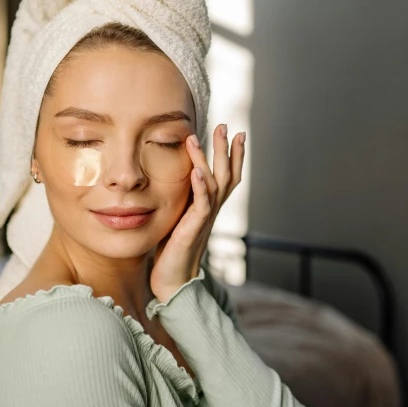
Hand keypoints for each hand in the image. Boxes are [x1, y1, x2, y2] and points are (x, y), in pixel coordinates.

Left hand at [150, 124, 245, 302]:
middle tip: (225, 127)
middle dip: (226, 150)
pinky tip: (195, 171)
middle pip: (226, 174)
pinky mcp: (194, 228)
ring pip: (214, 184)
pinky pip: (201, 204)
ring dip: (208, 160)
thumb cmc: (172, 249)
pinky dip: (200, 187)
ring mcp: (205, 218)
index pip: (227, 176)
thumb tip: (177, 177)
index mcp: (210, 206)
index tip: (235, 133)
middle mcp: (212, 210)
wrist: (172, 279)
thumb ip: (184, 198)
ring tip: (200, 139)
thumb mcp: (179, 216)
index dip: (234, 156)